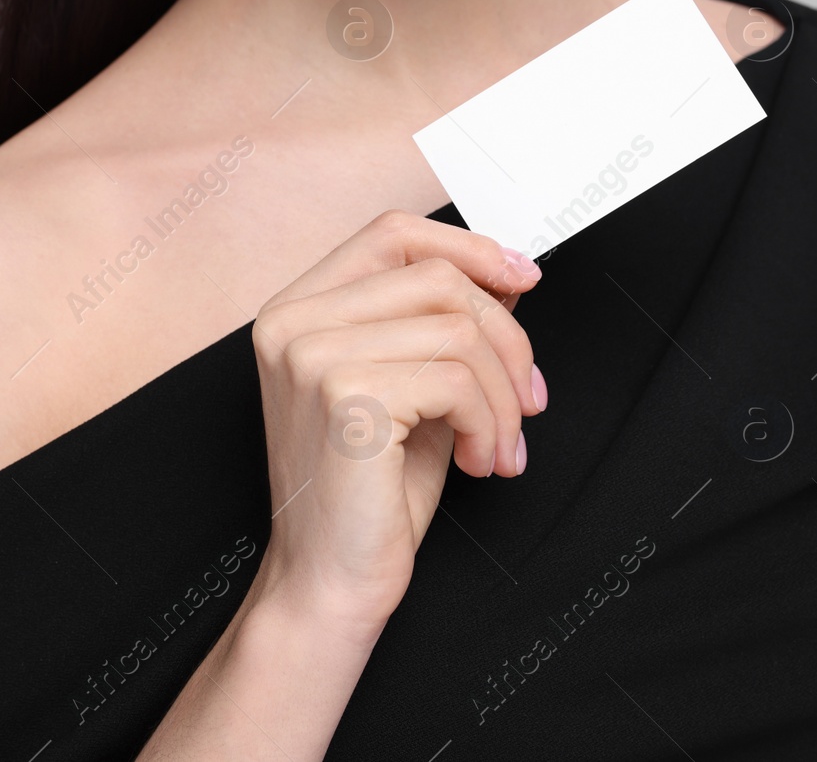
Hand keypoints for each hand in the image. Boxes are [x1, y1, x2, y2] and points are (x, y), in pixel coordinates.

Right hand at [250, 210, 545, 640]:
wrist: (330, 581)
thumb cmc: (368, 495)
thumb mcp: (412, 387)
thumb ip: (441, 325)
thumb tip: (508, 274)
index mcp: (296, 310)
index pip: (392, 234)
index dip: (469, 248)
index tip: (522, 280)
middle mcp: (292, 323)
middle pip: (438, 279)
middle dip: (506, 340)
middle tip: (524, 403)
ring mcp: (311, 355)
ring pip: (458, 329)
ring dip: (502, 395)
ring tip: (497, 445)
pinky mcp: (344, 396)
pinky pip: (457, 379)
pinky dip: (490, 424)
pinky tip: (478, 463)